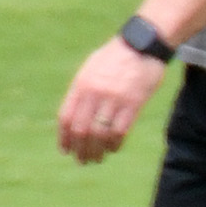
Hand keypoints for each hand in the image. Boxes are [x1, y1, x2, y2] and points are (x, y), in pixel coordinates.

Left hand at [59, 40, 163, 164]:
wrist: (141, 46)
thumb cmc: (115, 58)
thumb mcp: (91, 70)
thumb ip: (83, 91)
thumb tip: (76, 115)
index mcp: (81, 85)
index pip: (67, 117)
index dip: (64, 137)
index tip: (66, 150)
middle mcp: (94, 93)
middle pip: (82, 129)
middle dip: (80, 148)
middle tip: (83, 160)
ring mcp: (114, 99)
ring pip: (100, 133)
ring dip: (98, 150)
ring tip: (98, 158)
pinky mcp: (133, 103)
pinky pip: (120, 130)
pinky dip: (115, 143)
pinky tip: (114, 148)